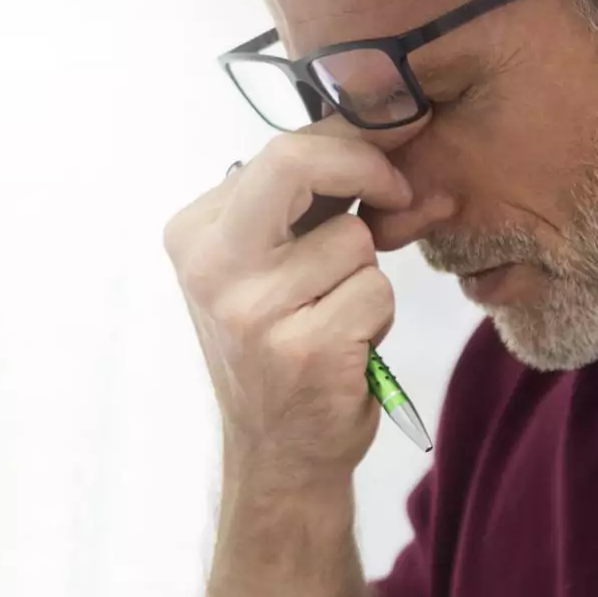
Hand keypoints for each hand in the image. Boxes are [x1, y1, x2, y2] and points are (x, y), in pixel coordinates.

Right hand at [162, 131, 419, 491]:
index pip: (279, 150)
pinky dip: (378, 317)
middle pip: (297, 163)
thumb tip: (402, 151)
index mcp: (194, 233)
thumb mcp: (276, 266)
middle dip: (364, 169)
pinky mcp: (302, 350)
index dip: (351, 143)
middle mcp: (210, 266)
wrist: (279, 453)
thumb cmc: (285, 348)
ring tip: (338, 315)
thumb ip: (319, 204)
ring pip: (355, 240)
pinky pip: (376, 292)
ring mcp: (252, 310)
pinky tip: (347, 345)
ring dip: (368, 275)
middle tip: (397, 195)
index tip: (394, 153)